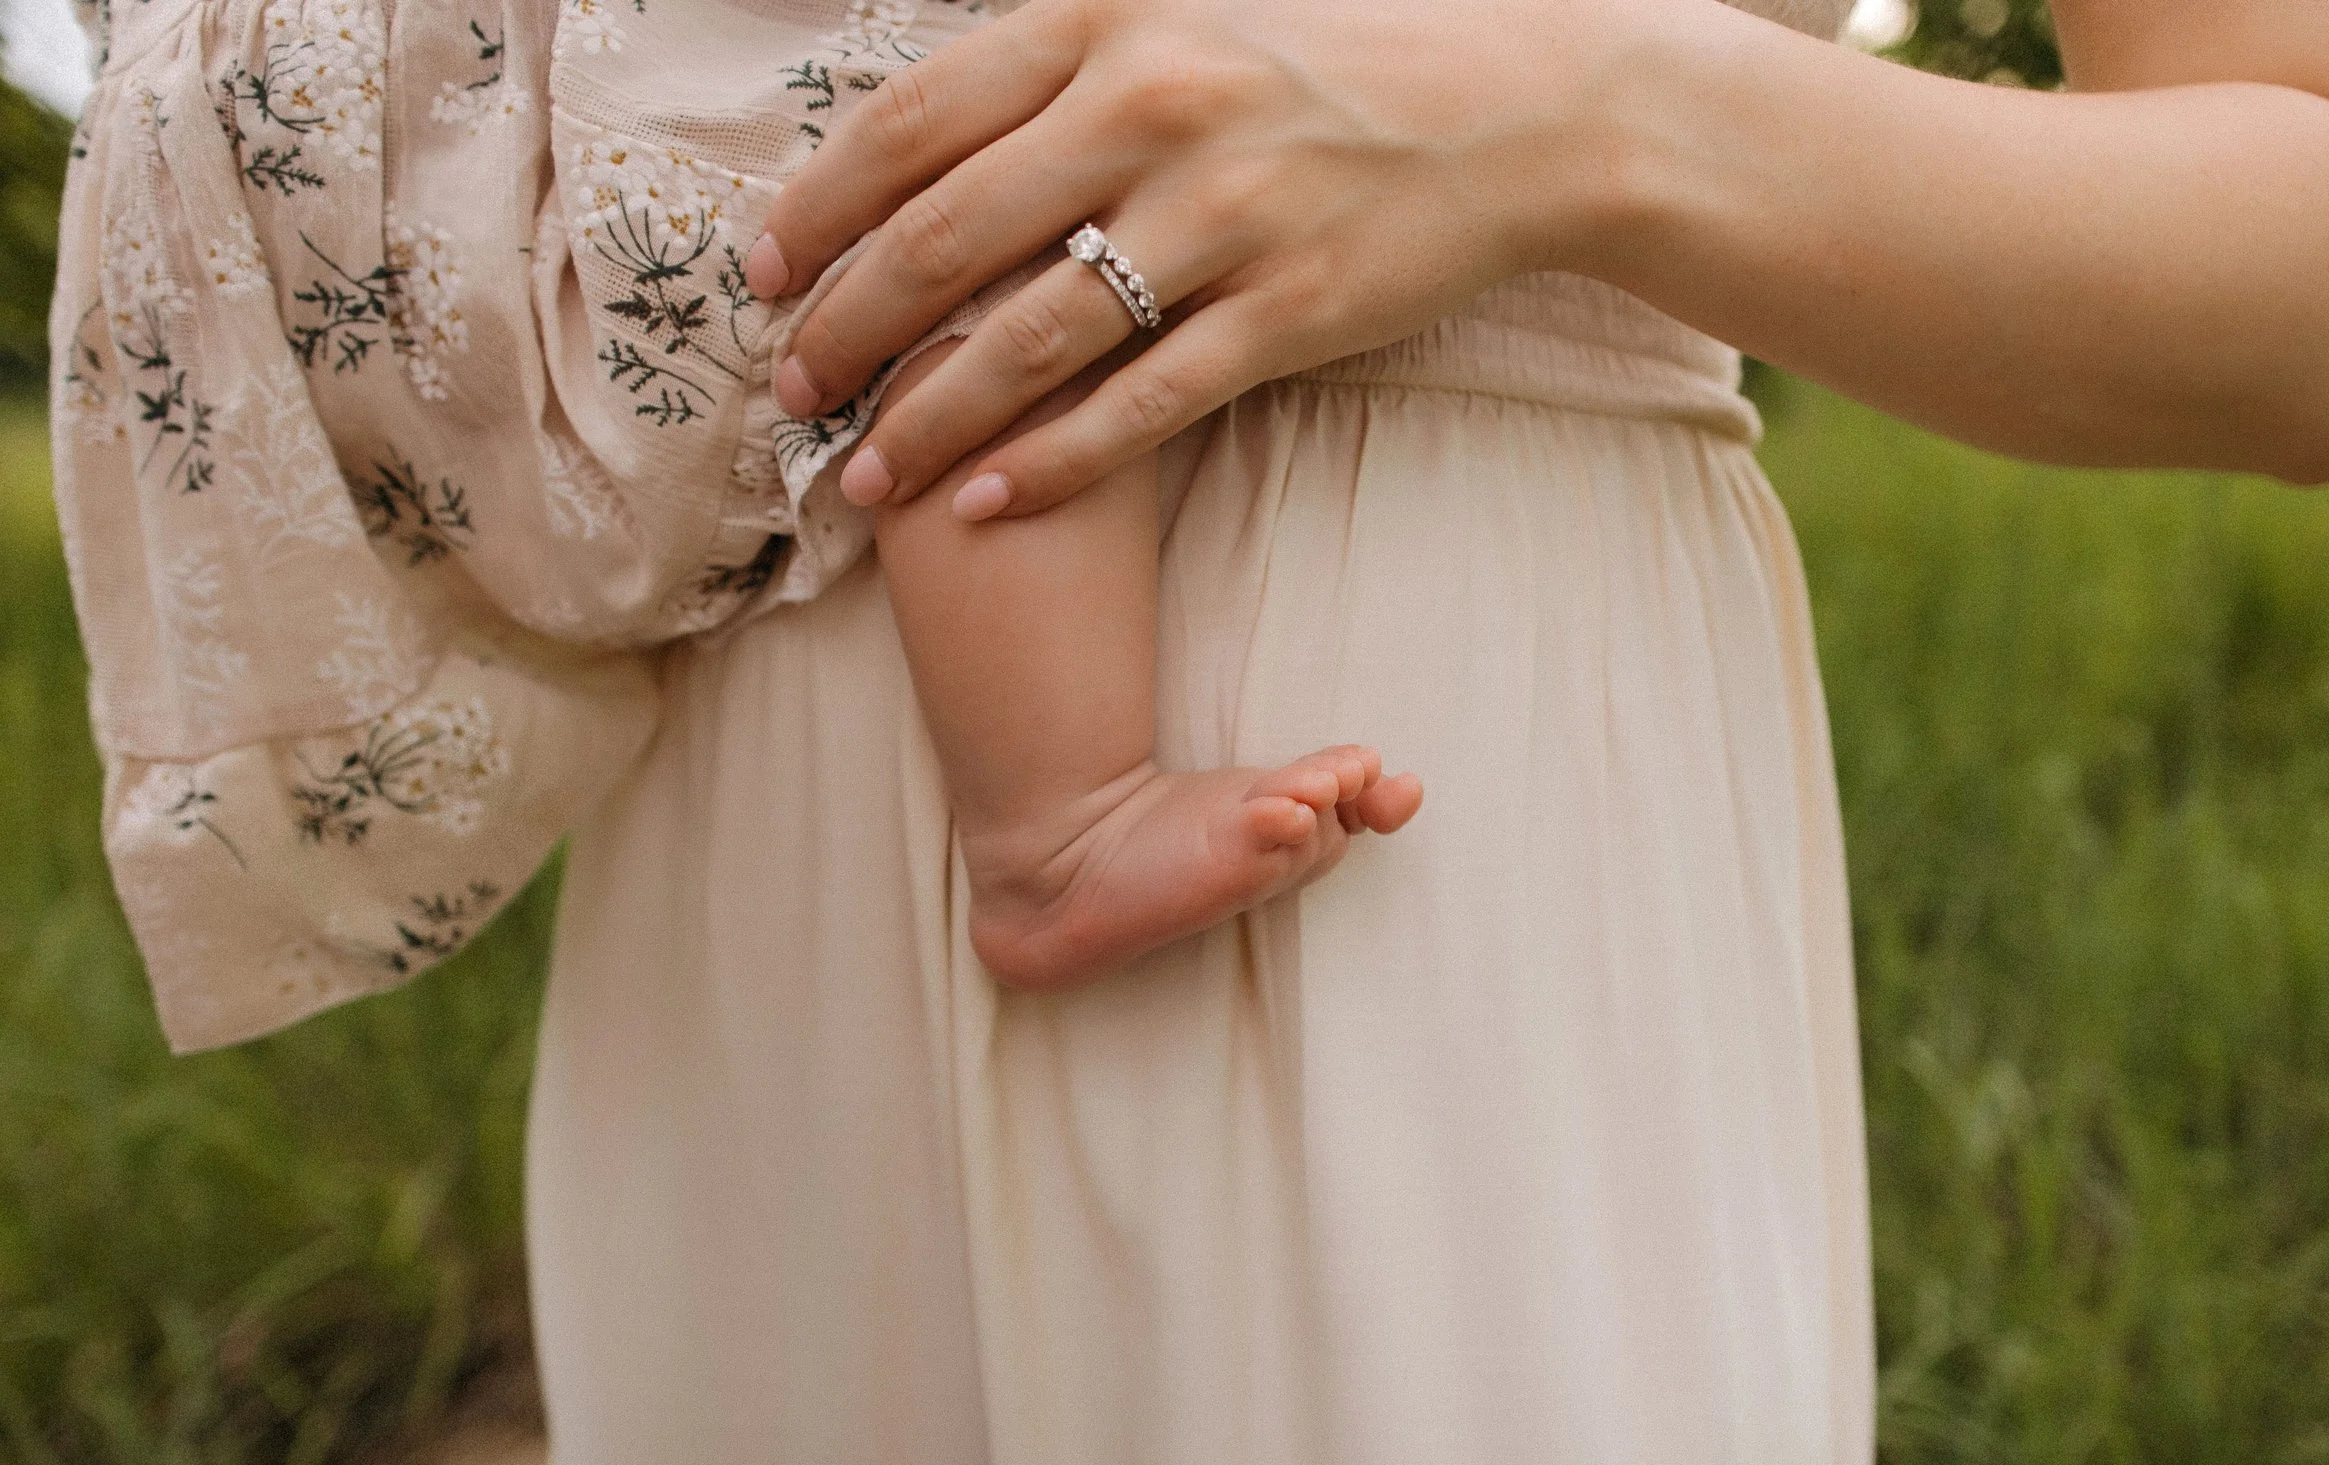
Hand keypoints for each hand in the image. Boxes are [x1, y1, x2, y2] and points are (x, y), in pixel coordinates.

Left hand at [747, 0, 1631, 517]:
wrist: (1518, 112)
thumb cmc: (1333, 69)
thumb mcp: (1183, 18)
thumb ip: (1061, 68)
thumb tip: (929, 139)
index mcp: (1107, 24)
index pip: (915, 123)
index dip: (819, 207)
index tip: (762, 273)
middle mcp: (1154, 109)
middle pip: (948, 236)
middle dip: (847, 324)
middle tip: (789, 390)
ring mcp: (1226, 214)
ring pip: (1032, 335)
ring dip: (929, 416)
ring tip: (863, 474)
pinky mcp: (1290, 310)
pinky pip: (1144, 403)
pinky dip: (1053, 462)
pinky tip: (986, 503)